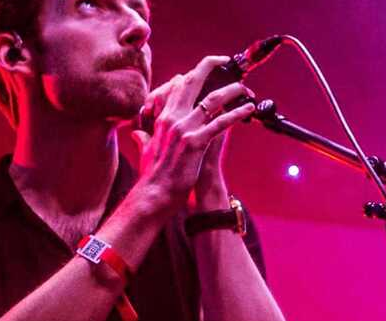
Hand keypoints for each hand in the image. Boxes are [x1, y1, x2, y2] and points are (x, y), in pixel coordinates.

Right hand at [131, 56, 254, 215]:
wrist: (155, 194)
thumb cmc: (152, 175)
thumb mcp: (146, 151)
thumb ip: (143, 138)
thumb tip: (136, 133)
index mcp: (163, 118)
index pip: (177, 87)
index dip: (192, 75)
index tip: (205, 71)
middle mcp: (173, 119)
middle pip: (192, 82)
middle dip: (210, 66)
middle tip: (225, 60)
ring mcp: (185, 130)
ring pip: (212, 100)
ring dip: (231, 90)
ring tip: (245, 88)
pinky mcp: (196, 143)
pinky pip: (220, 123)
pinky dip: (237, 114)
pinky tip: (248, 109)